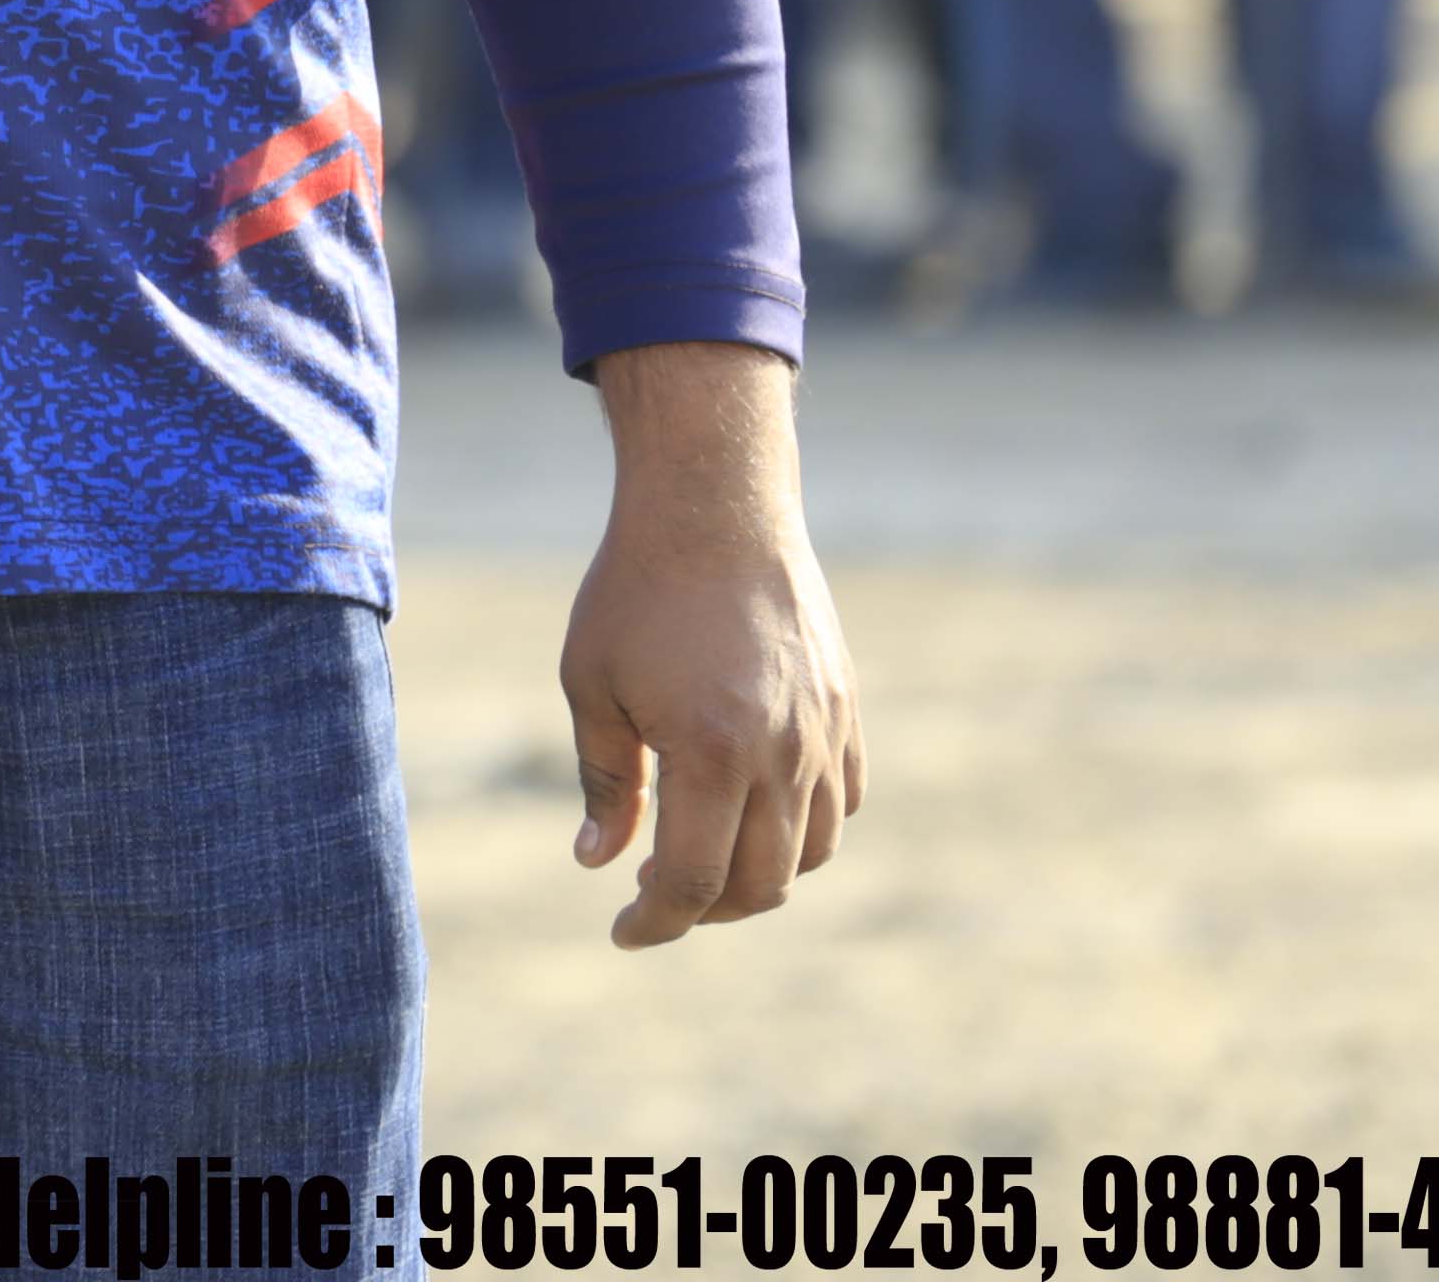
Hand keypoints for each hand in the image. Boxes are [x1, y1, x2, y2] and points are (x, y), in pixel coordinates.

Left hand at [561, 340, 864, 948]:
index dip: (657, 922)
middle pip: (762, 883)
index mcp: (711, 753)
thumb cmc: (636, 591)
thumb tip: (600, 862)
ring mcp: (825, 733)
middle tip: (654, 893)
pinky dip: (805, 829)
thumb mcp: (592, 682)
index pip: (694, 881)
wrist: (714, 506)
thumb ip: (606, 780)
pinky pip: (842, 802)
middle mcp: (782, 754)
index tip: (623, 932)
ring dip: (759, 875)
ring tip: (703, 856)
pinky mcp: (846, 709)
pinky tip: (754, 812)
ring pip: (812, 851)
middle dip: (705, 908)